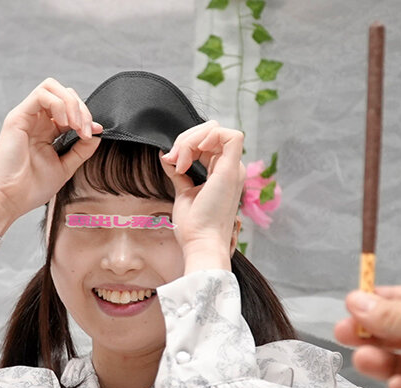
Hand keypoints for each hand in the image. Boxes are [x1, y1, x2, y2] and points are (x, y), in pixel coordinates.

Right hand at [0, 78, 101, 232]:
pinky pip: (41, 94)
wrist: (11, 199)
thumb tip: (97, 134)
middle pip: (63, 93)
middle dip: (81, 108)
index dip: (86, 116)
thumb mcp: (66, 166)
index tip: (95, 132)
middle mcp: (36, 121)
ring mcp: (26, 117)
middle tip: (86, 131)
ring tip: (76, 126)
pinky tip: (64, 123)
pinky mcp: (17, 117)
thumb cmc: (32, 187)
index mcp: (47, 131)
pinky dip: (58, 104)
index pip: (69, 108)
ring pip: (52, 87)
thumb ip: (82, 150)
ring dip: (71, 104)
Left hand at [159, 121, 244, 272]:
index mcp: (222, 172)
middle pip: (212, 131)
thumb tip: (167, 156)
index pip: (208, 140)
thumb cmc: (194, 226)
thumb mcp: (184, 192)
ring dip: (190, 140)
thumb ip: (179, 173)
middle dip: (186, 138)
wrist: (201, 243)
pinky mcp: (232, 171)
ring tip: (178, 162)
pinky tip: (192, 151)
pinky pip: (230, 136)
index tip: (172, 161)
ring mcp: (233, 169)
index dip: (187, 143)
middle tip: (172, 159)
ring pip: (216, 129)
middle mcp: (231, 168)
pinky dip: (208, 136)